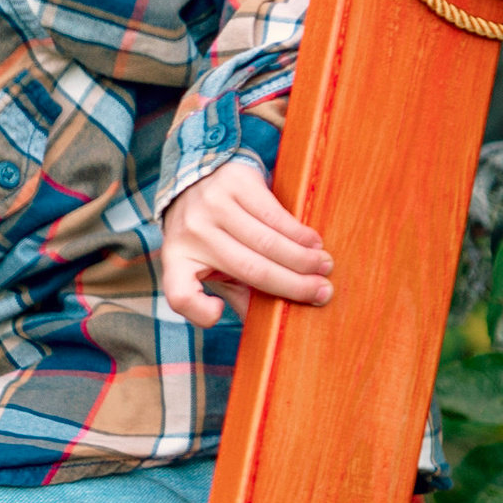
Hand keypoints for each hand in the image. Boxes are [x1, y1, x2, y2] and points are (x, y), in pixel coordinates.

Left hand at [158, 154, 333, 325]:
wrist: (197, 172)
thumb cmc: (209, 231)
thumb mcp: (210, 263)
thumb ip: (234, 292)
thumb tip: (266, 330)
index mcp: (179, 260)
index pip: (179, 293)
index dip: (199, 311)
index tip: (218, 313)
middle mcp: (192, 232)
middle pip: (249, 270)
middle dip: (293, 285)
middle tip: (322, 292)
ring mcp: (212, 204)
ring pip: (267, 242)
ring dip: (302, 259)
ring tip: (324, 267)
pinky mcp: (234, 182)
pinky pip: (275, 215)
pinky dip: (299, 233)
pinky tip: (313, 242)